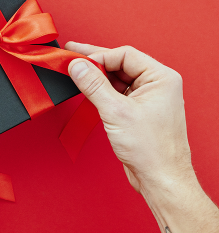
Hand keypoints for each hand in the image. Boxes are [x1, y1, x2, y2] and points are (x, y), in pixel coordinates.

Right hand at [66, 42, 218, 232]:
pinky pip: (116, 93)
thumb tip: (77, 66)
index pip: (124, 55)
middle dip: (94, 62)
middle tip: (71, 54)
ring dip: (96, 78)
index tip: (77, 62)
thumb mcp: (116, 112)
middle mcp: (156, 85)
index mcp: (160, 78)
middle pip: (120, 64)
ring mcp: (147, 98)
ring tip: (74, 74)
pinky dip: (100, 92)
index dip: (99, 56)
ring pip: (116, 79)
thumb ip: (94, 85)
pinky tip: (86, 91)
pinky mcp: (138, 111)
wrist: (160, 178)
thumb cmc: (151, 149)